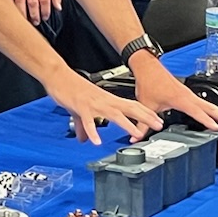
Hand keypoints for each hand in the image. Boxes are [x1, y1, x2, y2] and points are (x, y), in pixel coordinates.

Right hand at [4, 0, 63, 24]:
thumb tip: (58, 8)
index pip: (45, 0)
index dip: (45, 11)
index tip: (45, 17)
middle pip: (32, 2)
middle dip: (35, 15)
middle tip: (36, 22)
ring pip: (19, 1)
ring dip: (23, 13)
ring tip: (26, 20)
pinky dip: (10, 5)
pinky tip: (14, 12)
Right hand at [46, 71, 162, 145]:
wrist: (58, 76)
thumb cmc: (71, 89)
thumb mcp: (81, 110)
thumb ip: (84, 126)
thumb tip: (84, 139)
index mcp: (107, 99)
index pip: (132, 105)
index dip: (146, 112)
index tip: (158, 119)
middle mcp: (104, 100)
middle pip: (129, 108)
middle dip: (145, 116)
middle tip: (159, 124)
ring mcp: (94, 104)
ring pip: (114, 114)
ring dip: (126, 124)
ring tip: (136, 134)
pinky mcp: (81, 107)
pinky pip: (88, 121)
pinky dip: (93, 131)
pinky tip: (96, 141)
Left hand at [131, 54, 217, 131]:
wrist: (147, 67)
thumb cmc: (149, 82)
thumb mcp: (145, 105)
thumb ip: (142, 124)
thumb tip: (136, 137)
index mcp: (180, 98)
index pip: (197, 112)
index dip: (207, 121)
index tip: (217, 128)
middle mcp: (187, 96)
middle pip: (211, 107)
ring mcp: (189, 94)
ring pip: (209, 104)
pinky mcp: (187, 94)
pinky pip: (203, 103)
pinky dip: (212, 110)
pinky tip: (215, 116)